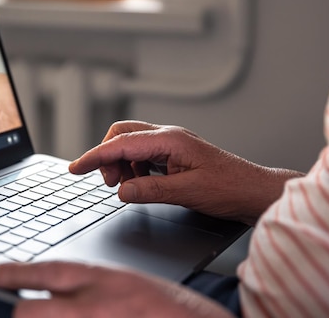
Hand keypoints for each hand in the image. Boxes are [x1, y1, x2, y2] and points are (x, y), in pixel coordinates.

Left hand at [0, 261, 232, 317]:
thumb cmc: (175, 310)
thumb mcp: (132, 286)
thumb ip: (95, 289)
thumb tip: (59, 296)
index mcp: (107, 282)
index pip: (47, 272)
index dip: (14, 274)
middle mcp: (97, 308)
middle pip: (30, 312)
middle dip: (20, 311)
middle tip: (17, 309)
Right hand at [69, 120, 302, 224]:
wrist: (253, 191)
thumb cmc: (229, 188)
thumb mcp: (187, 193)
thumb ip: (151, 190)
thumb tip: (122, 191)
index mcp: (170, 140)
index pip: (121, 144)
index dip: (94, 156)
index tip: (75, 167)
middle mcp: (168, 136)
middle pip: (122, 134)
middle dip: (107, 156)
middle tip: (108, 183)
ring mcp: (171, 144)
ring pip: (130, 145)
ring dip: (120, 165)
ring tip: (126, 187)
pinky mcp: (174, 154)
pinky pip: (143, 155)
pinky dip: (134, 169)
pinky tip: (140, 184)